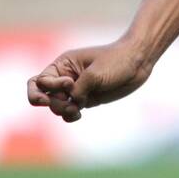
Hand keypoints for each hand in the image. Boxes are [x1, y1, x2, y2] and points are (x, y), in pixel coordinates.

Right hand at [27, 41, 152, 121]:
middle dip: (50, 103)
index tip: (70, 84)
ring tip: (77, 110)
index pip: (40, 81)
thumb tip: (72, 104)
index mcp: (63, 64)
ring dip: (62, 110)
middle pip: (42, 95)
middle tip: (67, 105)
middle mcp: (65, 77)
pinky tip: (78, 114)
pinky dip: (70, 116)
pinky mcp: (85, 100)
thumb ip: (79, 90)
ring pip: (56, 106)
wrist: (137, 63)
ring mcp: (75, 90)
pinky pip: (68, 112)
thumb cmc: (116, 61)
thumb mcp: (95, 74)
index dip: (50, 87)